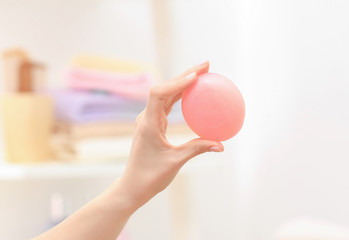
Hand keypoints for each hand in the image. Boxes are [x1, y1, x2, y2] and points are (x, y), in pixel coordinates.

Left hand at [119, 61, 223, 208]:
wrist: (133, 185)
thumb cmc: (150, 176)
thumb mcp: (176, 162)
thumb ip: (197, 149)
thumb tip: (221, 145)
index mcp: (148, 124)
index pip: (159, 94)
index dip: (177, 82)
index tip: (196, 76)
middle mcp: (146, 118)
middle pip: (164, 88)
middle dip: (185, 75)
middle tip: (206, 66)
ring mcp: (149, 120)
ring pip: (166, 94)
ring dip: (182, 82)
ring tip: (202, 73)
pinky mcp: (153, 124)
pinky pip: (167, 105)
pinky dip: (180, 96)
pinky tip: (192, 92)